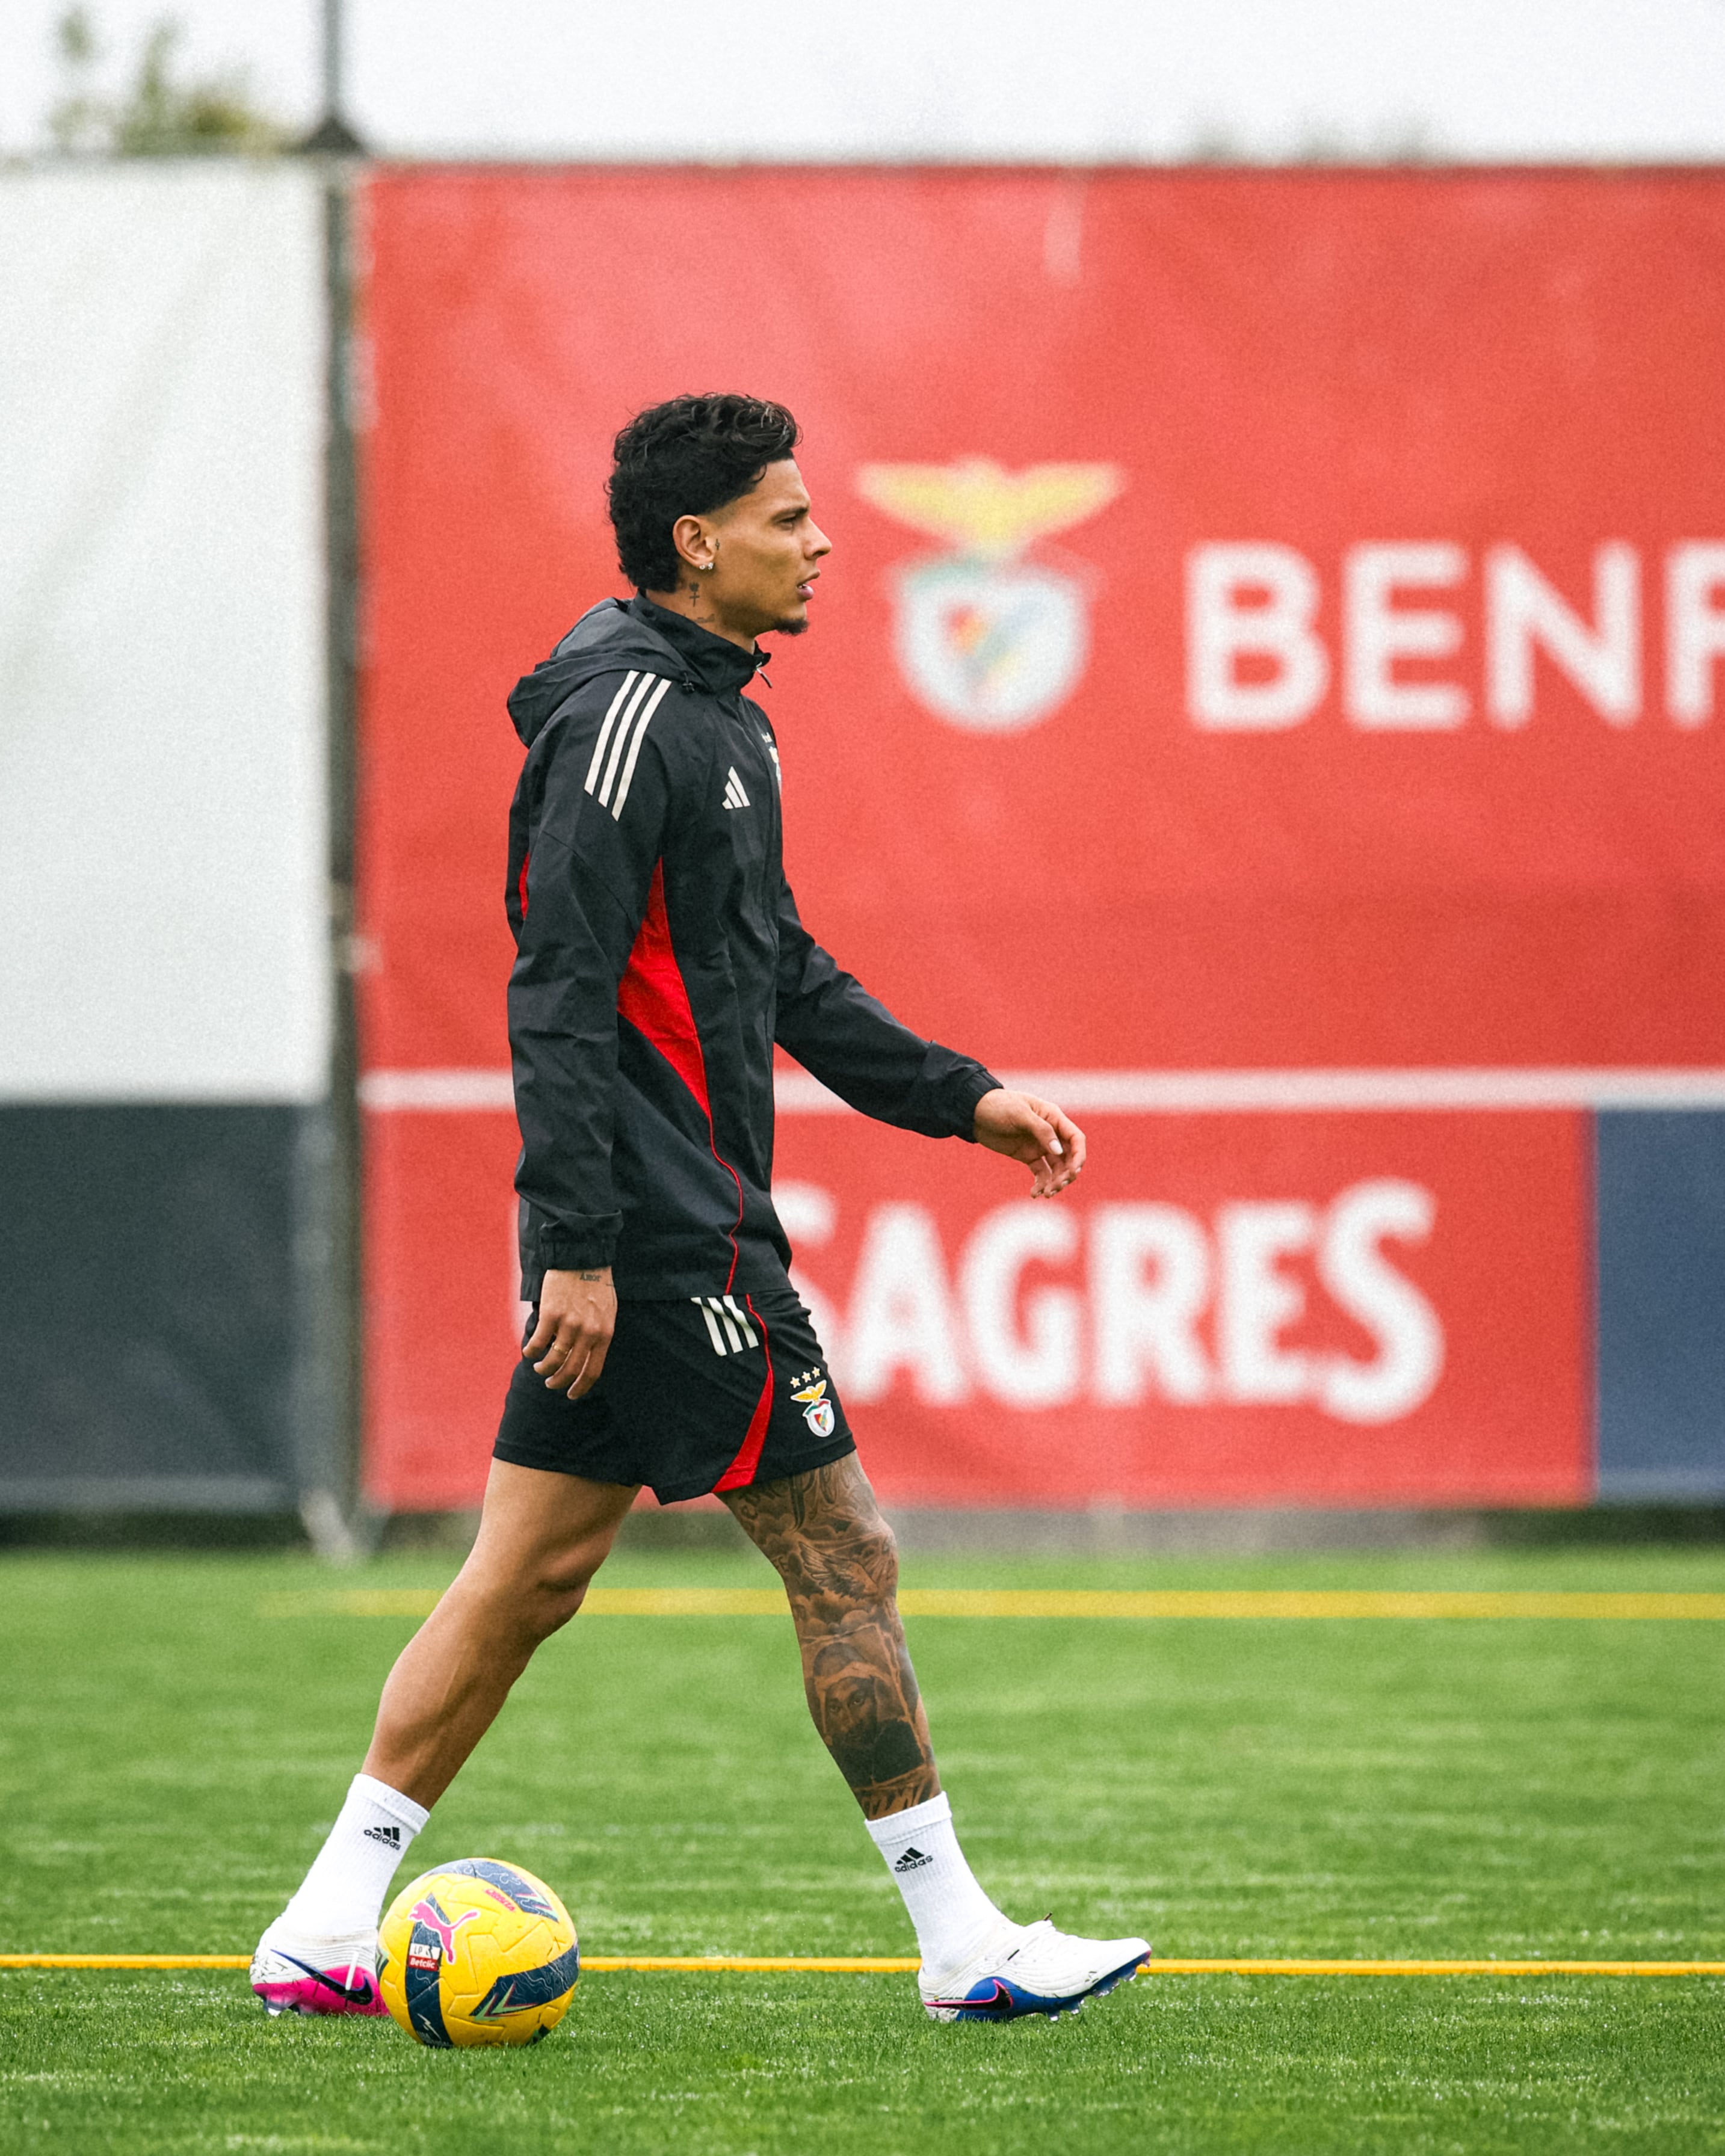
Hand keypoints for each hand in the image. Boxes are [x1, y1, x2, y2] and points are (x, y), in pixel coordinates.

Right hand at [523, 1267, 616, 1395]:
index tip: (571, 1395)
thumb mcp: (608, 1312)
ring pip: (553, 1360)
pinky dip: (531, 1351)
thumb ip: (599, 1334)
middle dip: (558, 1382)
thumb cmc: (596, 1285)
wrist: (583, 1257)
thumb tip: (589, 1354)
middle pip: (571, 1370)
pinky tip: (529, 1351)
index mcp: (604, 1334)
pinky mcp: (551, 1314)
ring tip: (539, 1368)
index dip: (580, 1387)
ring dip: (543, 1369)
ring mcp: (569, 1324)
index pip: (593, 1371)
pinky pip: (538, 1342)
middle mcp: (588, 1333)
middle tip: (550, 1384)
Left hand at [972, 1089, 1085, 1197]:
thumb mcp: (1019, 1114)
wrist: (974, 1112)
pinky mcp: (1028, 1156)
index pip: (1075, 1138)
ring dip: (1055, 1182)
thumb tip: (1059, 1151)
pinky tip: (1035, 1194)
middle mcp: (1050, 1133)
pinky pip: (1040, 1173)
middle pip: (1069, 1157)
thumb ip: (1041, 1130)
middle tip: (1057, 1186)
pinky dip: (1041, 1184)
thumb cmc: (998, 1106)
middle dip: (1066, 1174)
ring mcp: (1040, 1146)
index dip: (1079, 1155)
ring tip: (1046, 1194)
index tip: (1073, 1172)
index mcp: (1053, 1118)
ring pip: (1056, 1168)